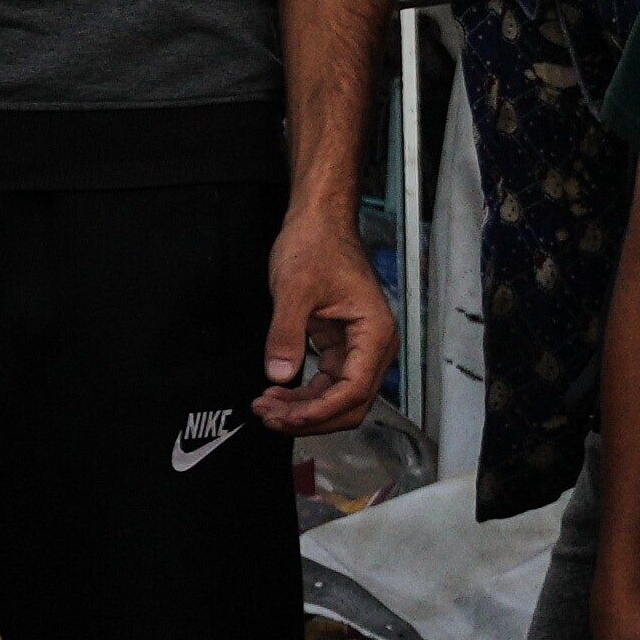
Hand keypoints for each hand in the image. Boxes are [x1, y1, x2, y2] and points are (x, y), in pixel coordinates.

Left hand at [253, 204, 398, 432]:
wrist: (318, 222)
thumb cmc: (316, 244)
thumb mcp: (294, 288)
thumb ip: (286, 333)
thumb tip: (279, 374)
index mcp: (374, 332)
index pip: (353, 390)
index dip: (319, 411)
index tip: (285, 417)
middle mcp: (374, 346)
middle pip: (349, 405)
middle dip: (310, 417)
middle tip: (269, 417)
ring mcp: (359, 348)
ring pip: (336, 399)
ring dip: (303, 410)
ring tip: (266, 407)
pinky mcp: (341, 347)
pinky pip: (326, 384)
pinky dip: (303, 395)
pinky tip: (277, 394)